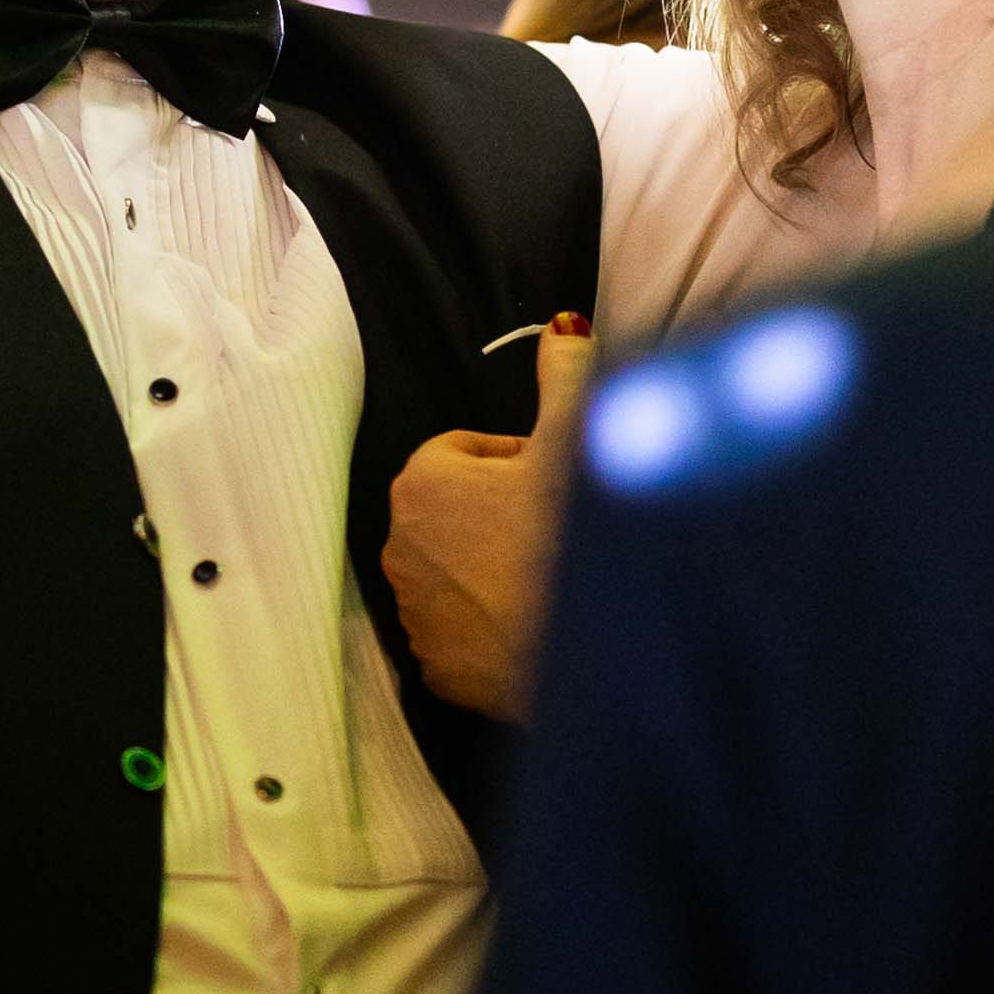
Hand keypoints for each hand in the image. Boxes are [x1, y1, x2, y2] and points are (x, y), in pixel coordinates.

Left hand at [382, 317, 595, 722]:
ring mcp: (414, 613)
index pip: (469, 449)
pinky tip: (541, 623)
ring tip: (553, 575)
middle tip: (559, 526)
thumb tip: (562, 325)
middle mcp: (398, 546)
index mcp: (421, 480)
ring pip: (459, 570)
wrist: (595, 660)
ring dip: (496, 566)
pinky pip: (463, 630)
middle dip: (503, 512)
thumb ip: (567, 372)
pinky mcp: (436, 669)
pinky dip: (494, 623)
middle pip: (460, 510)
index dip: (519, 460)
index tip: (554, 481)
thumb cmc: (573, 537)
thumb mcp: (578, 438)